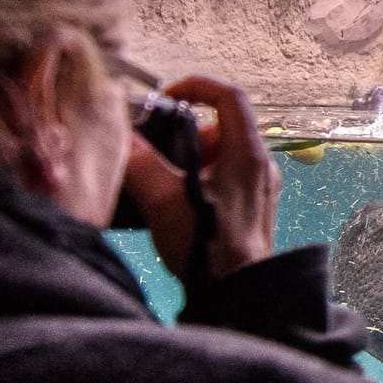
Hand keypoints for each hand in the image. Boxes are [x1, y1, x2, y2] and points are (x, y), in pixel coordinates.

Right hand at [121, 75, 279, 282]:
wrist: (238, 296)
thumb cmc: (210, 249)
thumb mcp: (164, 202)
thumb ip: (140, 164)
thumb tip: (122, 139)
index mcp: (247, 154)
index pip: (229, 96)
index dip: (196, 86)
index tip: (168, 98)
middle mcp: (260, 166)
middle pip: (222, 127)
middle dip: (186, 134)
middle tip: (161, 154)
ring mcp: (259, 189)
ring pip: (222, 155)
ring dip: (190, 160)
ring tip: (165, 183)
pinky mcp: (252, 210)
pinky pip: (226, 179)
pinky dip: (200, 180)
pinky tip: (178, 204)